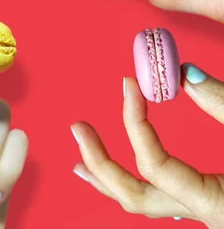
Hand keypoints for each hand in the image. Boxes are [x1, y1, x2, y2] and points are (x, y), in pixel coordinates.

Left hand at [71, 66, 223, 226]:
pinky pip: (158, 200)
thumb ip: (222, 103)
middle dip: (100, 161)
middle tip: (77, 127)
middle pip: (134, 196)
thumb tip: (185, 73)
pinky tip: (115, 175)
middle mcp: (205, 218)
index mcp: (215, 205)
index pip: (154, 165)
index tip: (127, 84)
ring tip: (79, 162)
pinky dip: (130, 184)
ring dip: (107, 179)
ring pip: (143, 203)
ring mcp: (204, 216)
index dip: (134, 121)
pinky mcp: (207, 208)